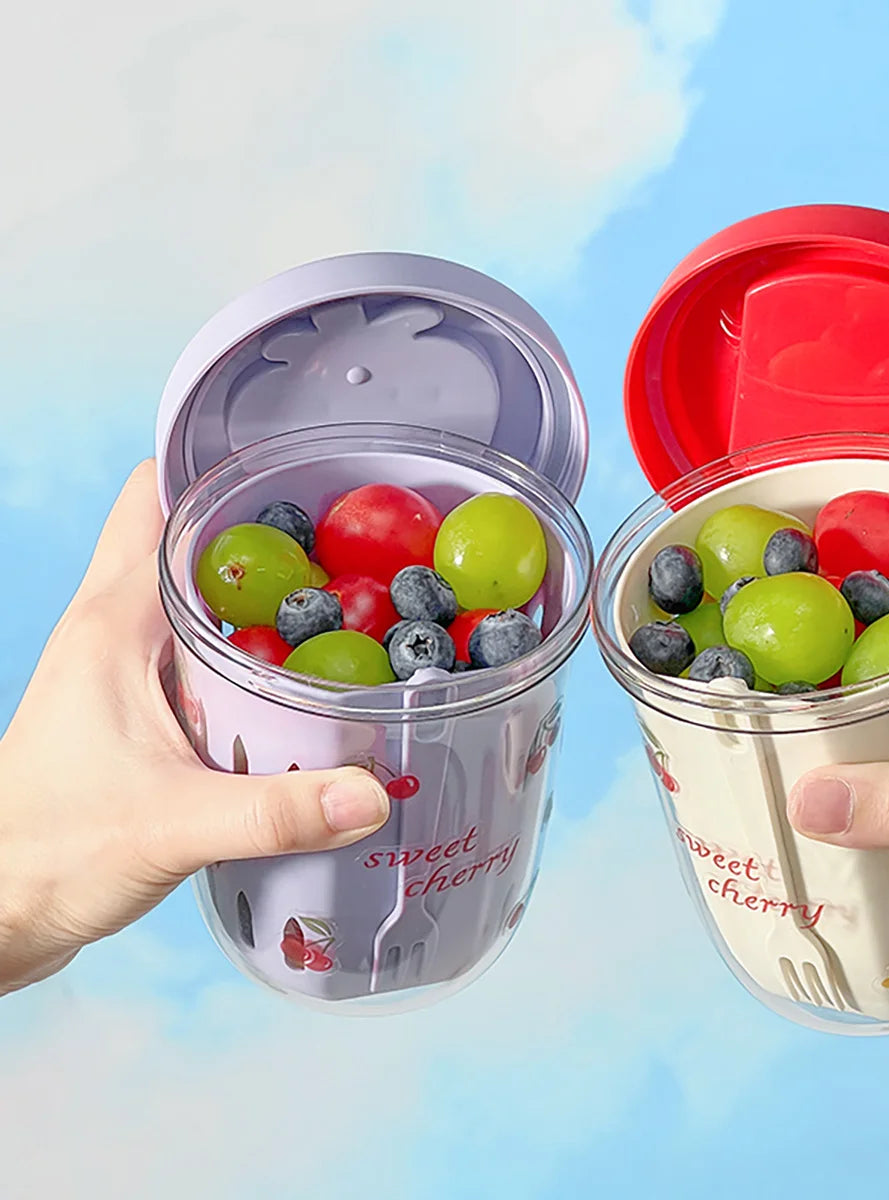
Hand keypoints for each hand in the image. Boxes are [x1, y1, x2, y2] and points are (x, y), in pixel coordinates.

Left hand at [0, 461, 390, 994]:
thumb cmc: (47, 853)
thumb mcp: (172, 825)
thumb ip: (277, 811)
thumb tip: (371, 794)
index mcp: (116, 621)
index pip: (156, 495)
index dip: (224, 468)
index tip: (302, 471)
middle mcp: (119, 628)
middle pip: (194, 537)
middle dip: (268, 530)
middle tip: (350, 544)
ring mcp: (128, 667)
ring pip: (203, 593)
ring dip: (265, 593)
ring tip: (347, 603)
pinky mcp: (142, 707)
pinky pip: (207, 650)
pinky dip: (255, 649)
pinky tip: (305, 684)